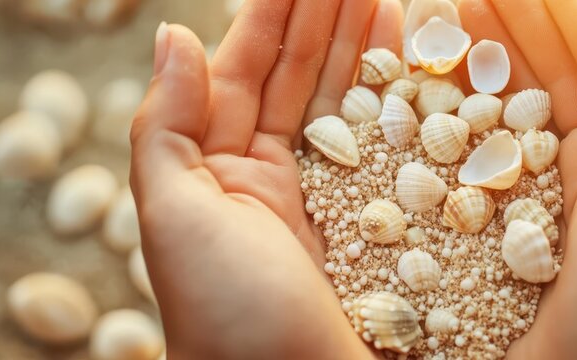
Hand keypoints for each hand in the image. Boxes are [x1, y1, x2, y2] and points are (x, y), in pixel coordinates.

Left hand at [129, 0, 402, 357]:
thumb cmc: (223, 310)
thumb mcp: (174, 215)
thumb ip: (166, 125)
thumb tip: (173, 36)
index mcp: (215, 168)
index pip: (243, 71)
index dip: (272, 17)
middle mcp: (268, 175)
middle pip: (296, 79)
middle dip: (324, 21)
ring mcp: (322, 197)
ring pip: (340, 106)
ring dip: (361, 50)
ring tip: (388, 4)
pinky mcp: (368, 221)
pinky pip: (379, 149)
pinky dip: (393, 104)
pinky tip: (410, 67)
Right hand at [455, 0, 576, 358]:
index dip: (548, 13)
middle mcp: (559, 167)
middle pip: (527, 76)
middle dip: (498, 26)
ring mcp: (511, 197)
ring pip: (486, 112)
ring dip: (463, 61)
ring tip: (434, 18)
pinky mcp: (469, 231)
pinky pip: (451, 165)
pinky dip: (433, 123)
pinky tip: (412, 89)